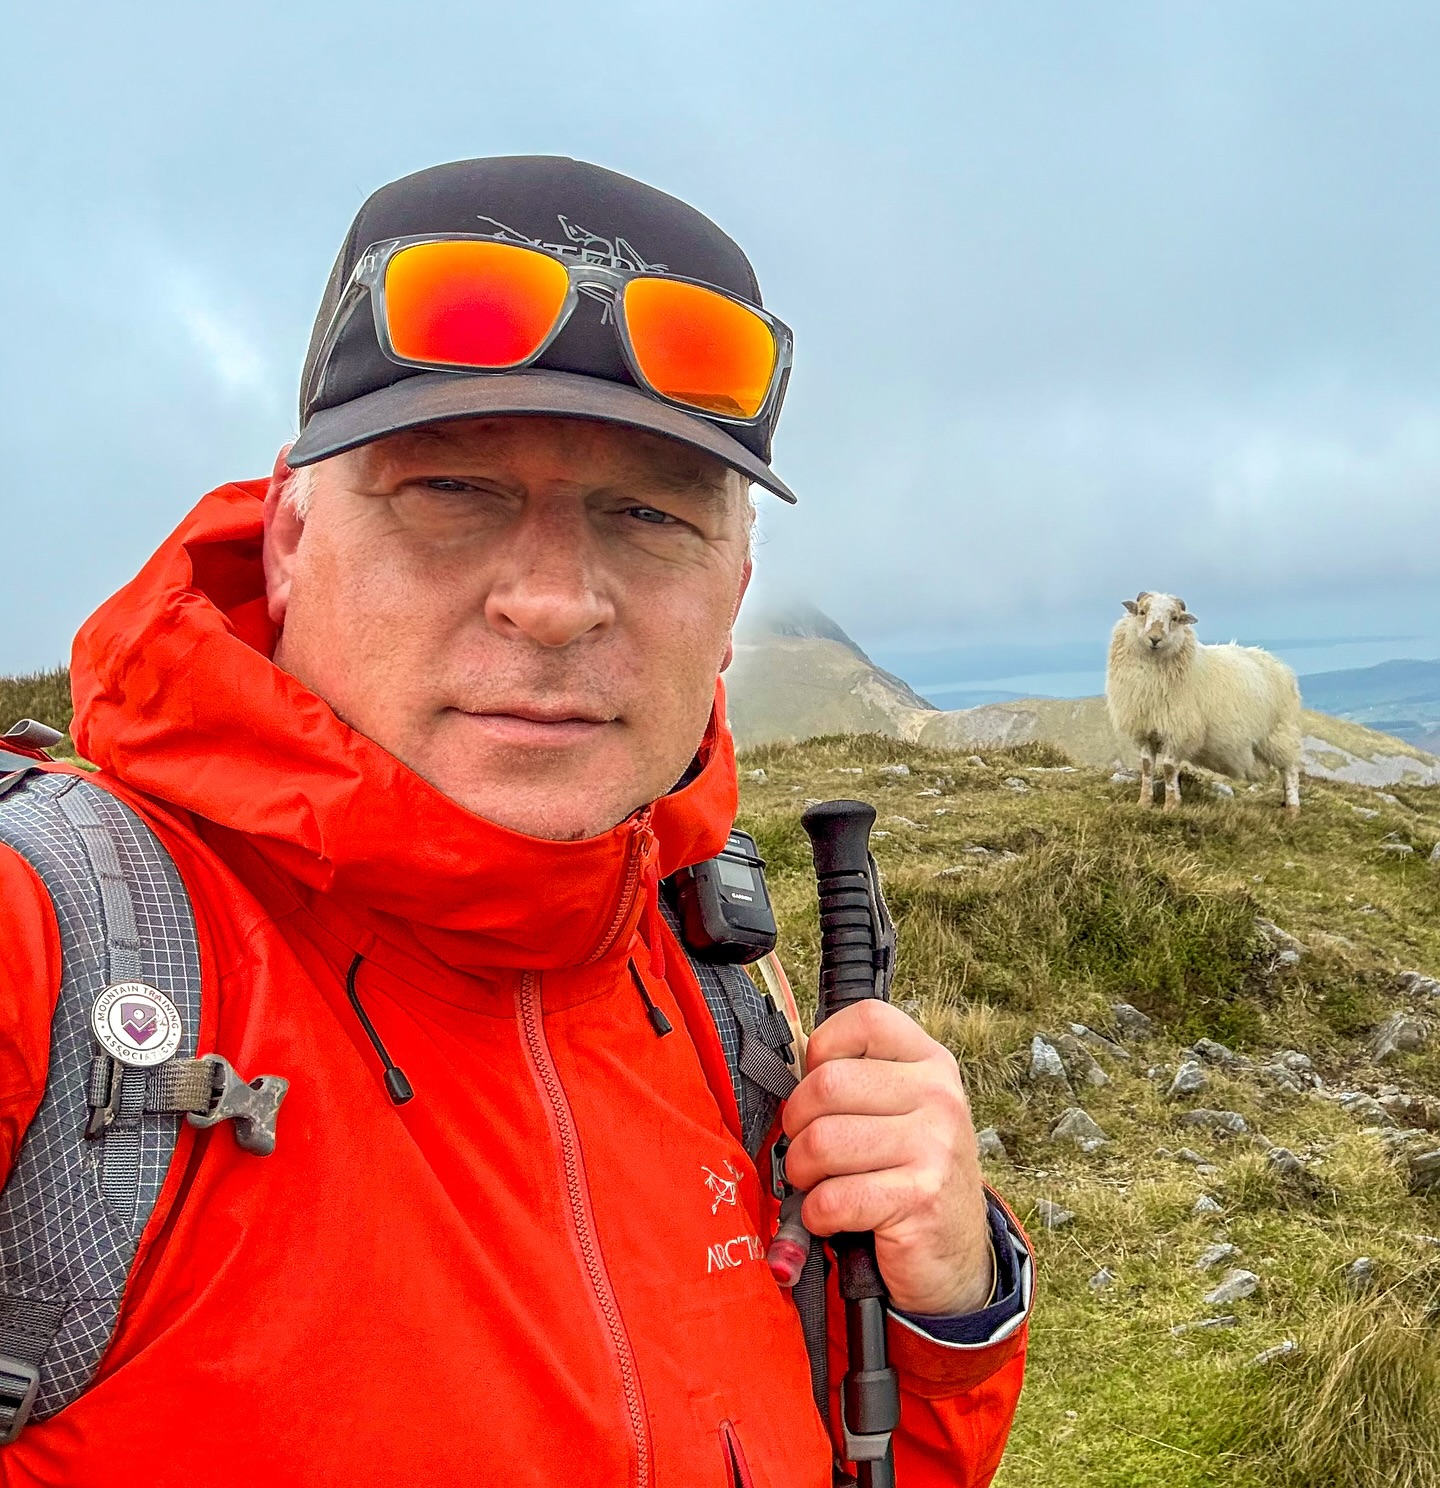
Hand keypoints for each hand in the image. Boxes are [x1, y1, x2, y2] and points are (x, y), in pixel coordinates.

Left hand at [781, 1000, 991, 1315]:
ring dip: (802, 1171)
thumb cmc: (910, 1173)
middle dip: (797, 1123)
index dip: (824, 1047)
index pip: (866, 1019)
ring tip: (816, 1183)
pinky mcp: (920, 1199)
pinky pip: (833, 1197)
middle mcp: (939, 1097)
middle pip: (827, 1084)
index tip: (818, 1083)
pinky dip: (816, 1213)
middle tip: (805, 1147)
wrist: (955, 1254)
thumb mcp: (902, 1111)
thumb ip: (859, 1079)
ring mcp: (935, 1147)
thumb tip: (790, 1068)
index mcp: (931, 1063)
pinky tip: (830, 1217)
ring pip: (822, 1142)